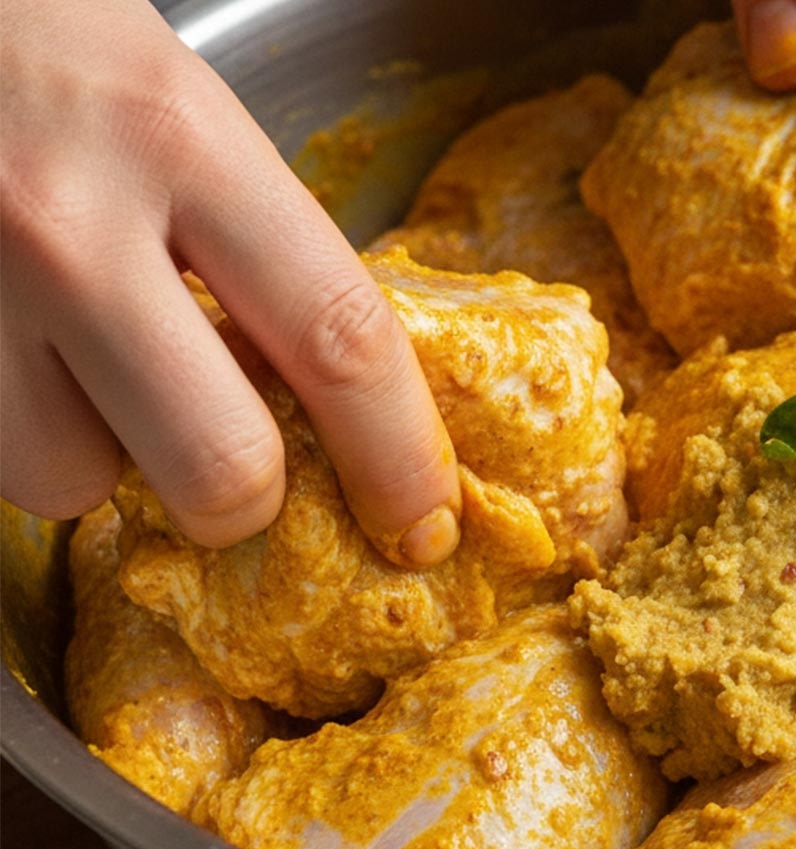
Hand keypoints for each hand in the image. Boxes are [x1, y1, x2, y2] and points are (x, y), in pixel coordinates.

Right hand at [0, 0, 461, 567]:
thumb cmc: (47, 43)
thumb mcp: (184, 110)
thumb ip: (261, 239)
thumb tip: (342, 396)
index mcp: (183, 142)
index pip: (339, 340)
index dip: (398, 457)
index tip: (422, 520)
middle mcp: (70, 225)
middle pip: (220, 465)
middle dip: (247, 497)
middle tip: (245, 467)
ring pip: (77, 481)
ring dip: (107, 454)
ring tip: (91, 366)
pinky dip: (27, 431)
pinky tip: (28, 353)